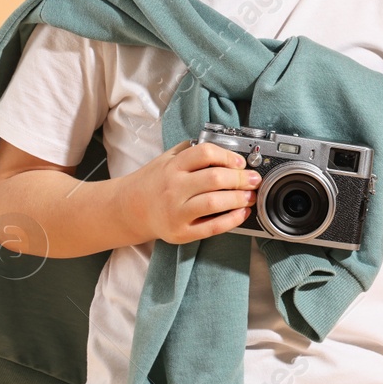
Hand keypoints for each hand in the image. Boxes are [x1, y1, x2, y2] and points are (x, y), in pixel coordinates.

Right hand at [114, 139, 262, 244]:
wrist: (129, 209)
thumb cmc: (152, 183)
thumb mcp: (166, 160)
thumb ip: (190, 152)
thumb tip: (224, 150)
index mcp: (172, 167)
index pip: (204, 154)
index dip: (227, 156)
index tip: (240, 162)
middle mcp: (173, 188)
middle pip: (214, 179)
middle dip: (241, 179)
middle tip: (253, 179)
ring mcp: (176, 212)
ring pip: (214, 203)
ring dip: (239, 199)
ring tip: (250, 196)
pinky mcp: (181, 232)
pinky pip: (212, 227)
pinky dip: (232, 220)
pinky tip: (241, 213)